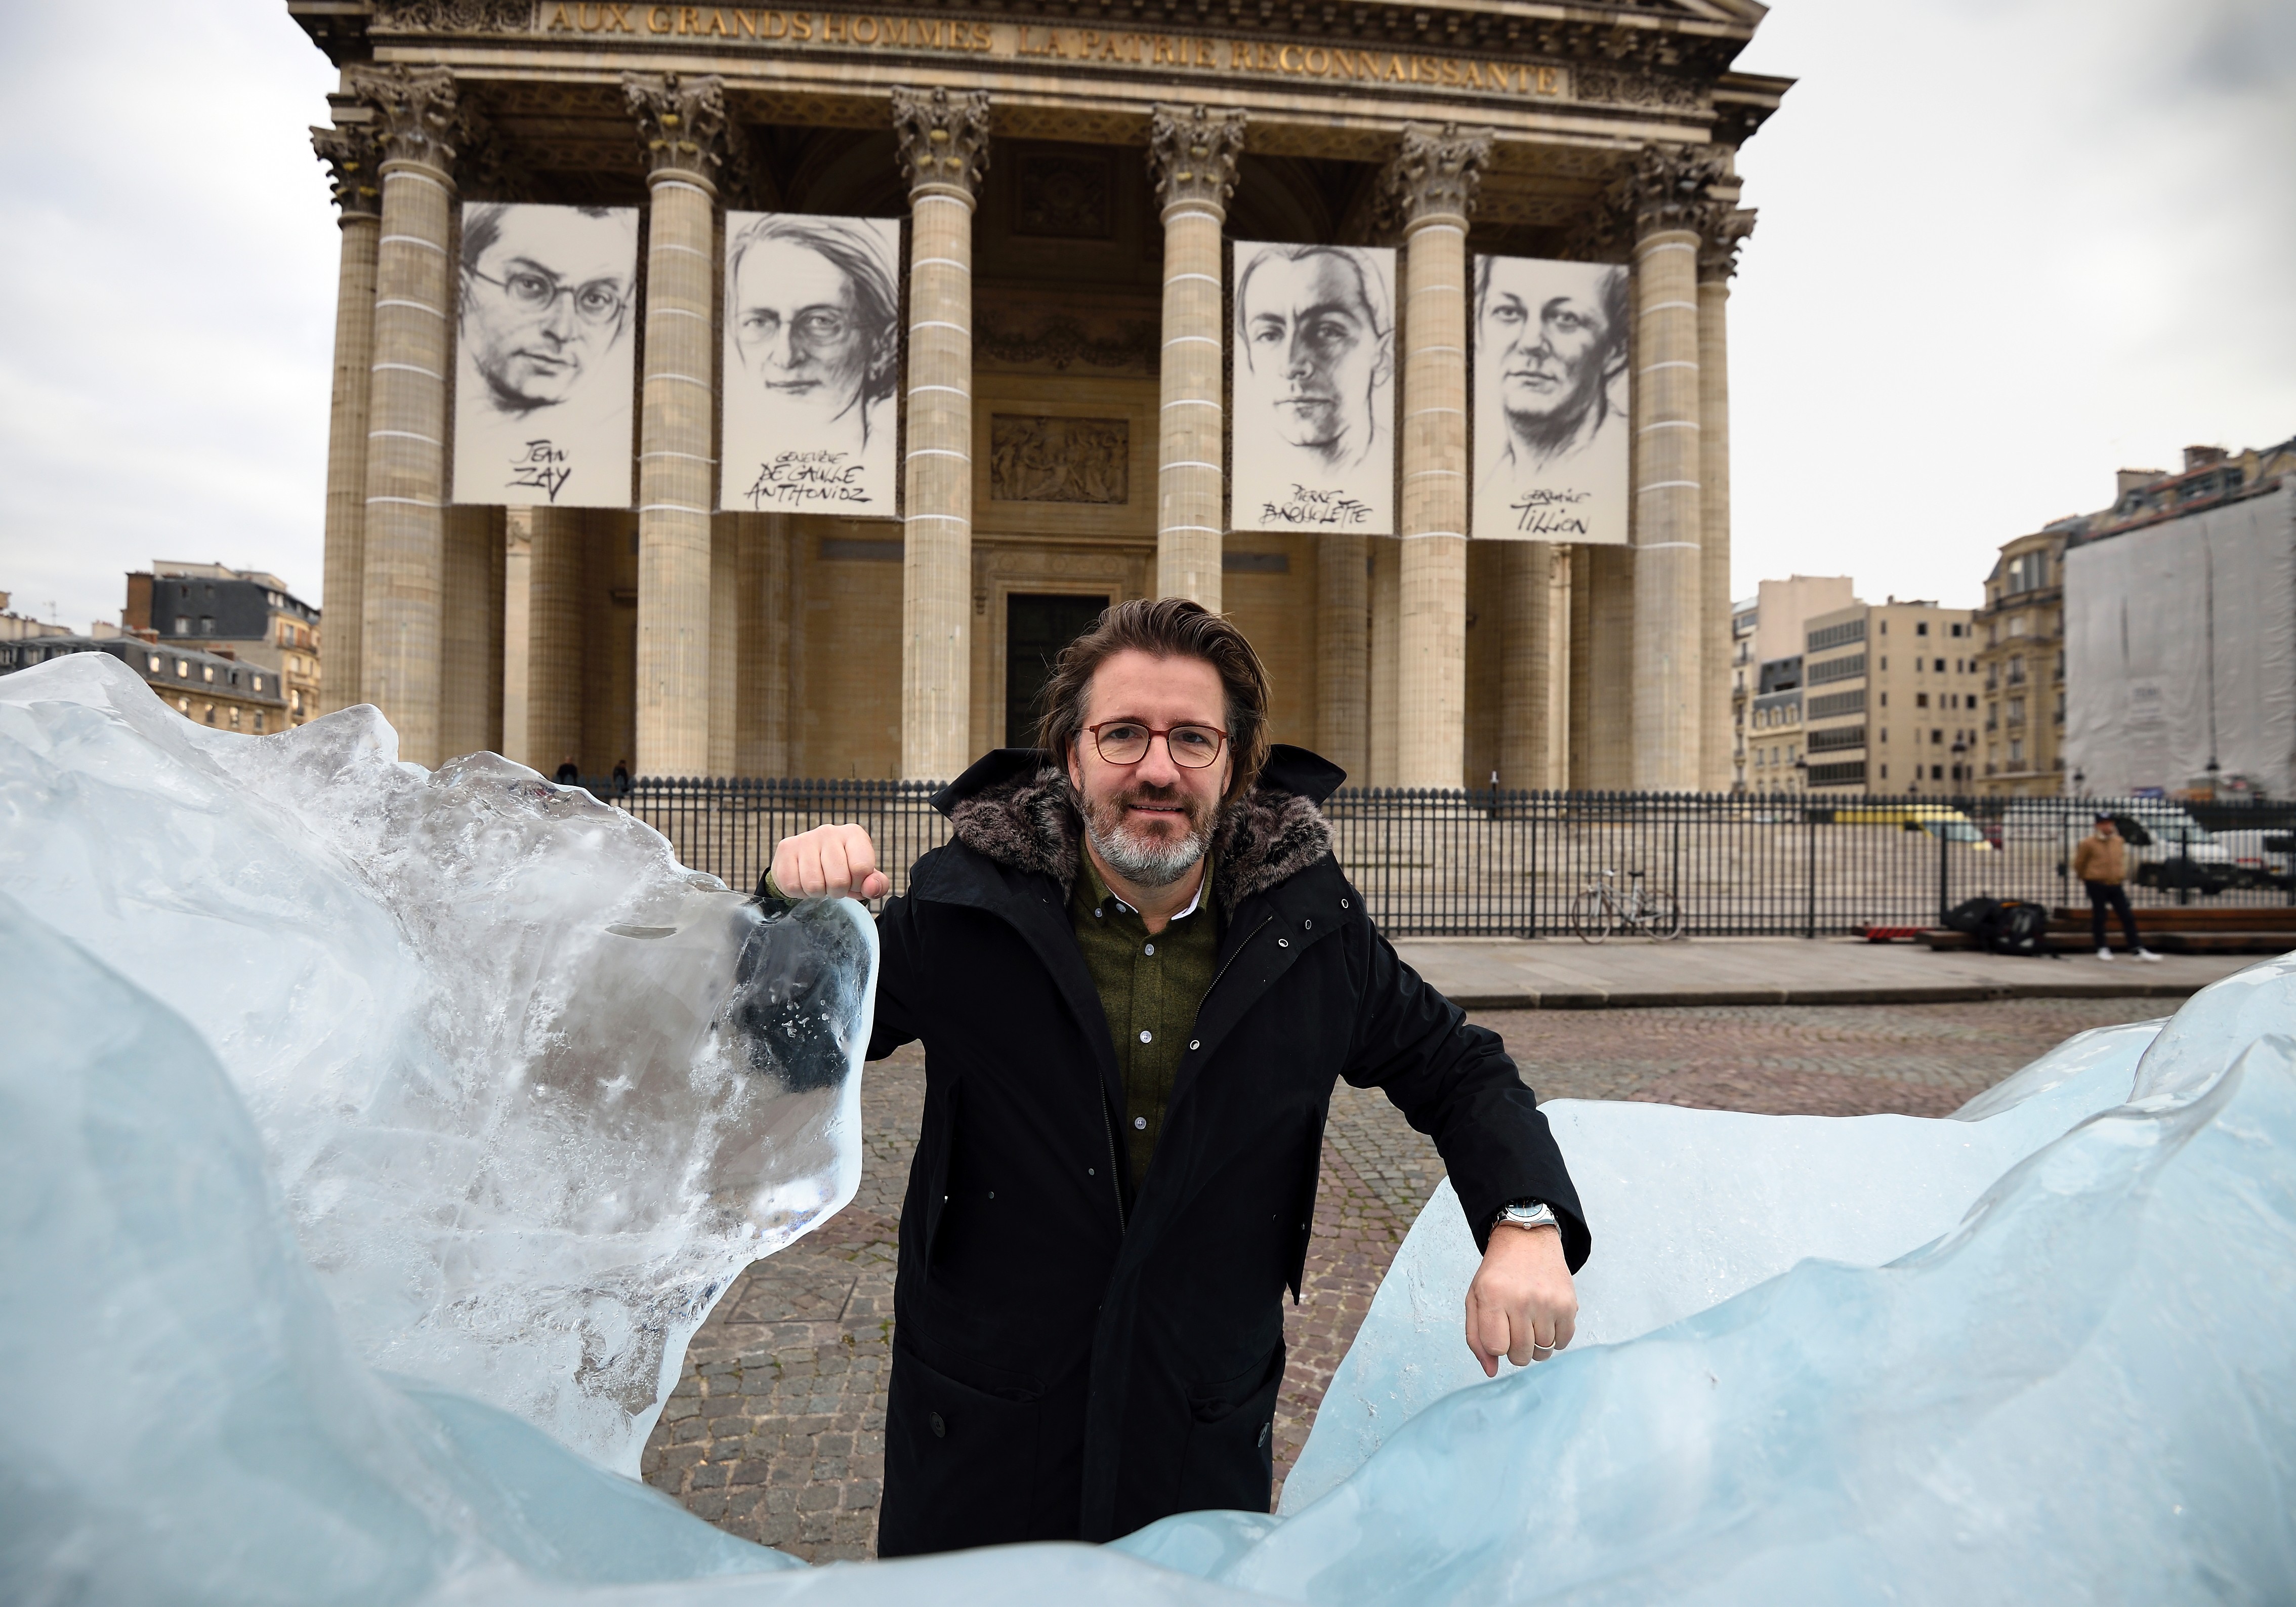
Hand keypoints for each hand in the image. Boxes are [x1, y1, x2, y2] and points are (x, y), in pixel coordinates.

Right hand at [769, 823, 889, 901]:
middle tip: (833, 884)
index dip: (858, 884)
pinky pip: (793, 886)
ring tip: (819, 881)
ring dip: (818, 892)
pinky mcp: (785, 849)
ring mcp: (805, 838)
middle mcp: (829, 831)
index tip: (854, 881)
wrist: (806, 861)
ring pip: (814, 885)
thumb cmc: (841, 868)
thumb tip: (872, 889)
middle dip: (837, 891)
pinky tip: (803, 880)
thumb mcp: (864, 876)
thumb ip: (876, 884)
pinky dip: (799, 892)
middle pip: (838, 880)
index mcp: (853, 834)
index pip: (862, 868)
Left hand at [1464, 1224, 1576, 1377]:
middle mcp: (1522, 1299)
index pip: (1496, 1348)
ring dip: (1536, 1344)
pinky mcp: (1568, 1304)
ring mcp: (1548, 1302)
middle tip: (1515, 1329)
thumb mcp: (1476, 1298)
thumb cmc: (1498, 1273)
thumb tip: (1490, 1371)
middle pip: (1520, 1355)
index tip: (1499, 1330)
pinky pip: (1563, 1342)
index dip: (1497, 1345)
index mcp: (1493, 1297)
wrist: (1527, 1240)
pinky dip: (1555, 1338)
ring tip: (1530, 1322)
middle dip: (1516, 1349)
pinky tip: (1546, 1321)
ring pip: (1543, 1352)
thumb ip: (1476, 1337)